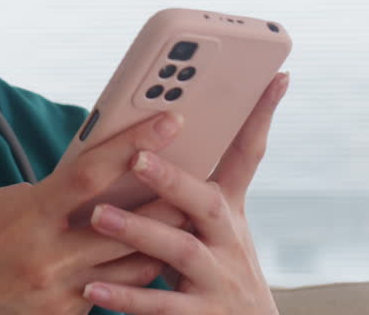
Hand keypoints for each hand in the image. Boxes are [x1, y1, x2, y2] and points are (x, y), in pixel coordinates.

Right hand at [0, 110, 187, 314]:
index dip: (133, 143)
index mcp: (26, 218)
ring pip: (134, 262)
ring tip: (182, 210)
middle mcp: (50, 257)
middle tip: (197, 167)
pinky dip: (131, 269)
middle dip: (168, 194)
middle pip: (130, 221)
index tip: (168, 121)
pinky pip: (113, 289)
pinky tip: (144, 253)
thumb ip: (27, 196)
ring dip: (160, 236)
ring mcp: (62, 293)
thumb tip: (61, 187)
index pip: (91, 172)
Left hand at [81, 71, 289, 314]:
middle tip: (138, 158)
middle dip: (173, 180)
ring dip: (139, 232)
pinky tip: (93, 287)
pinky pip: (161, 306)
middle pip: (207, 203)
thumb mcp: (212, 227)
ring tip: (99, 216)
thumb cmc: (215, 269)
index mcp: (229, 211)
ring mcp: (217, 279)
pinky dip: (127, 296)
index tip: (276, 77)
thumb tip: (146, 137)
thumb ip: (185, 190)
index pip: (249, 154)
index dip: (261, 115)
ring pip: (180, 251)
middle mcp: (228, 241)